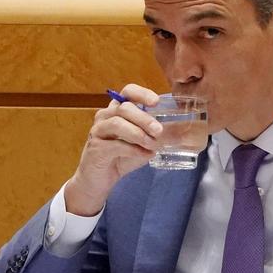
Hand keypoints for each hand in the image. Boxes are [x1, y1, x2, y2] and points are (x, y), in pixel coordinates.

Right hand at [64, 84, 161, 215]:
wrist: (98, 180)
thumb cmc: (120, 158)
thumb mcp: (141, 144)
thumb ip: (153, 136)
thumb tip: (177, 134)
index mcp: (116, 110)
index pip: (127, 92)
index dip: (142, 94)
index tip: (155, 102)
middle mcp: (104, 117)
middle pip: (124, 108)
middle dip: (144, 119)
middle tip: (159, 131)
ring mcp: (97, 131)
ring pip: (117, 124)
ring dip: (139, 134)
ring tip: (152, 145)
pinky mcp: (95, 148)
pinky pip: (115, 145)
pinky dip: (134, 150)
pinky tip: (145, 155)